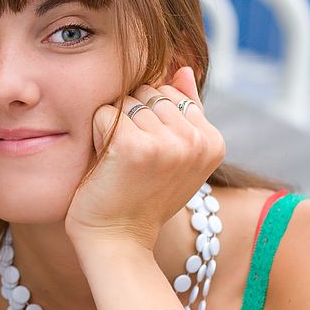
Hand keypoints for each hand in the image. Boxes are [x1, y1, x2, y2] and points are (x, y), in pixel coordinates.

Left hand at [64, 66, 224, 250]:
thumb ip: (184, 109)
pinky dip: (97, 135)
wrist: (118, 241)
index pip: (171, 92)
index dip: (148, 118)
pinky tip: (105, 164)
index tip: (147, 156)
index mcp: (213, 141)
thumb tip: (183, 67)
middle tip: (129, 161)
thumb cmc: (140, 198)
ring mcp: (168, 143)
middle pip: (147, 92)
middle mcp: (197, 140)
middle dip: (130, 119)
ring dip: (113, 128)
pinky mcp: (135, 147)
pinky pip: (105, 114)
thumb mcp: (174, 155)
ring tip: (118, 163)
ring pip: (126, 101)